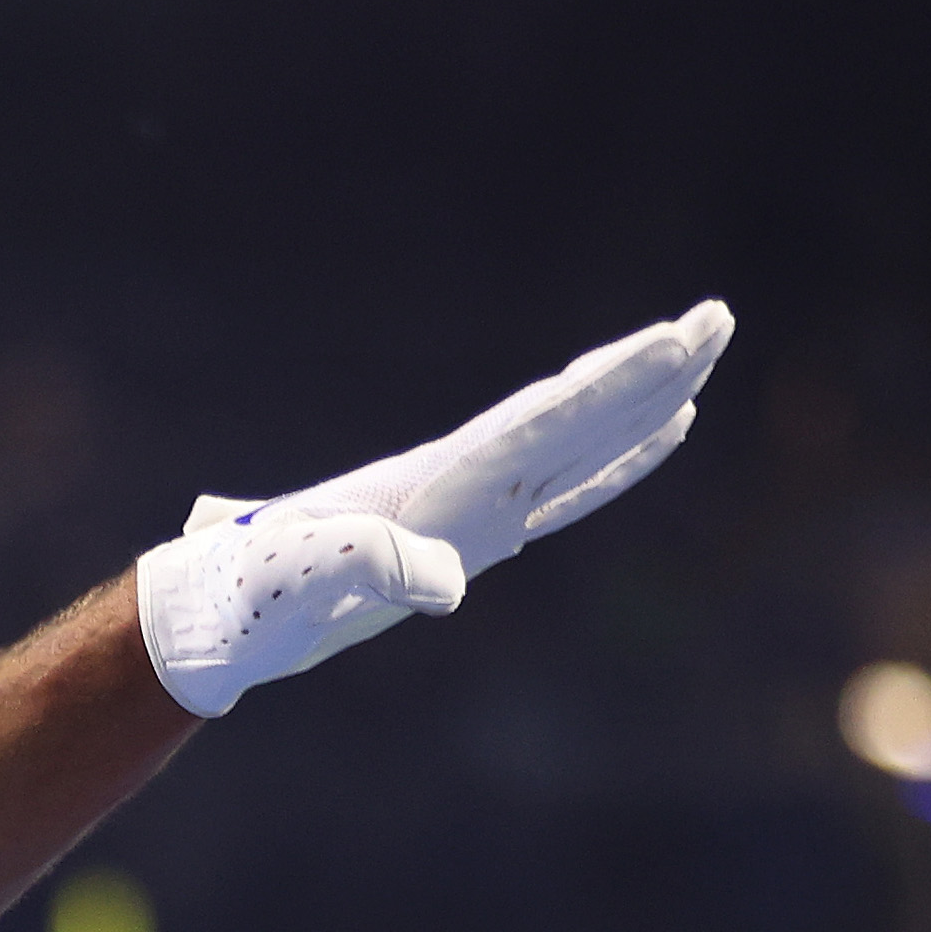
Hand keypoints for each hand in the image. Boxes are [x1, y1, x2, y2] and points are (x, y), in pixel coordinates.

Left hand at [137, 300, 734, 716]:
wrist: (212, 615)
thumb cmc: (251, 599)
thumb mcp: (304, 581)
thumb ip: (366, 568)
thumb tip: (443, 584)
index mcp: (436, 485)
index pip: (545, 422)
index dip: (615, 386)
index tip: (678, 341)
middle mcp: (459, 483)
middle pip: (571, 413)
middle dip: (646, 371)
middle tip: (718, 316)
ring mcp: (465, 506)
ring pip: (572, 441)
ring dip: (639, 402)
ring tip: (699, 358)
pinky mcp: (461, 534)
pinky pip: (556, 489)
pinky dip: (609, 463)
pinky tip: (653, 441)